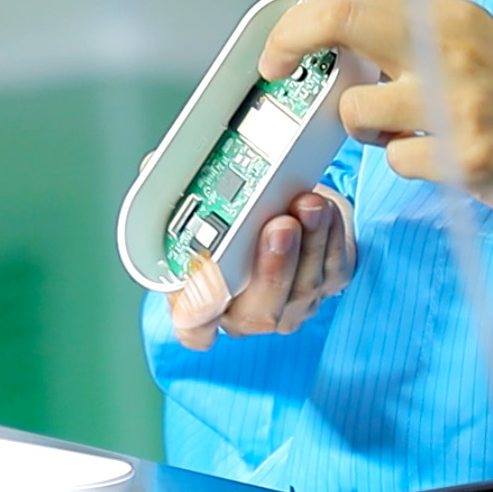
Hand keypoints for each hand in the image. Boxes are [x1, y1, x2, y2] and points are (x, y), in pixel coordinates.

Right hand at [167, 188, 353, 350]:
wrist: (280, 201)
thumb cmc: (231, 209)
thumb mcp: (193, 194)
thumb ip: (174, 189)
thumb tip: (158, 166)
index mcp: (202, 299)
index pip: (193, 326)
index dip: (198, 316)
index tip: (207, 286)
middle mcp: (246, 311)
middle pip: (261, 312)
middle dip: (273, 268)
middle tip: (279, 227)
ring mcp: (289, 304)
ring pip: (303, 289)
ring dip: (310, 244)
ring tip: (308, 206)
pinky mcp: (325, 284)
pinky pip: (334, 272)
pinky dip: (332, 240)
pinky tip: (326, 212)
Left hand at [258, 0, 492, 283]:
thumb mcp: (486, 50)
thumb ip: (422, 43)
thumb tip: (346, 46)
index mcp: (455, 17)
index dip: (300, 21)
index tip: (278, 49)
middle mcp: (453, 49)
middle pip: (340, 25)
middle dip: (293, 48)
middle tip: (280, 76)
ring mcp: (459, 103)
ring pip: (359, 112)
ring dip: (370, 132)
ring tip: (413, 136)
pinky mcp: (467, 157)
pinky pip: (397, 162)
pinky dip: (409, 167)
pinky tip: (449, 165)